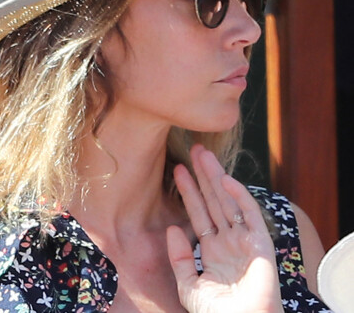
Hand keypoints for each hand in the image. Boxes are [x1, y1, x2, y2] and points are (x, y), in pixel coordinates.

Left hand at [166, 144, 282, 312]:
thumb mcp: (189, 285)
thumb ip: (180, 257)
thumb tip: (172, 228)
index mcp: (212, 249)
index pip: (198, 212)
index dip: (188, 190)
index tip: (177, 169)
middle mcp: (229, 241)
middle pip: (214, 200)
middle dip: (203, 175)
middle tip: (194, 149)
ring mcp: (245, 241)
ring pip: (229, 201)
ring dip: (217, 177)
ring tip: (203, 154)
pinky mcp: (261, 245)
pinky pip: (250, 216)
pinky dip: (240, 196)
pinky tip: (225, 179)